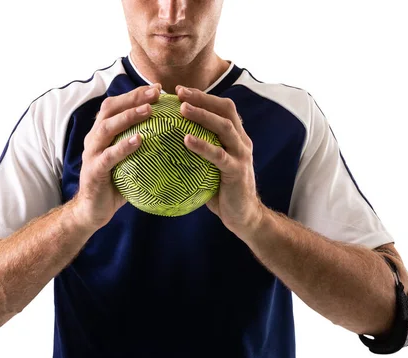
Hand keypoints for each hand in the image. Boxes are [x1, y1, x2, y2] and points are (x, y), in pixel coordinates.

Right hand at [69, 84, 161, 230]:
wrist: (92, 211)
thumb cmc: (116, 186)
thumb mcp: (130, 164)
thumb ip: (144, 150)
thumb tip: (175, 140)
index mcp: (102, 134)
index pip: (116, 105)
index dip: (135, 94)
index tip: (158, 89)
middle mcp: (93, 139)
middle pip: (110, 109)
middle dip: (133, 98)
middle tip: (157, 93)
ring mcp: (91, 154)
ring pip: (107, 128)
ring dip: (128, 117)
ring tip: (149, 110)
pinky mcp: (93, 171)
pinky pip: (109, 156)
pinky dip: (124, 146)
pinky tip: (139, 141)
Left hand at [176, 85, 264, 237]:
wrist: (243, 216)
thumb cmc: (220, 192)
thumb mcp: (209, 168)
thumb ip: (197, 153)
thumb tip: (164, 143)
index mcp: (236, 137)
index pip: (222, 108)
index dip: (203, 96)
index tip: (179, 90)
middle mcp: (242, 141)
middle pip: (225, 110)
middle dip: (202, 98)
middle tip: (179, 93)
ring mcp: (242, 155)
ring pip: (224, 127)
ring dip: (203, 115)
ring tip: (182, 109)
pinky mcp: (237, 171)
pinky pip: (219, 155)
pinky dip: (202, 145)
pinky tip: (186, 139)